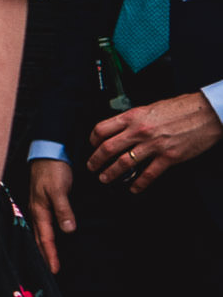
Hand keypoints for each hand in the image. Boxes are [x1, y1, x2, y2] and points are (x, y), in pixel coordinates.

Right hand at [27, 158, 75, 272]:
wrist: (47, 152)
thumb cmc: (52, 170)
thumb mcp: (59, 189)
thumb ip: (63, 209)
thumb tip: (69, 229)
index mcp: (39, 211)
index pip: (45, 238)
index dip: (50, 254)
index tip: (55, 270)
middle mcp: (37, 212)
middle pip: (39, 239)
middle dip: (44, 255)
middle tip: (50, 272)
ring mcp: (39, 207)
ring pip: (39, 233)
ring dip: (43, 247)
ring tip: (47, 260)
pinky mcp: (43, 203)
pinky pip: (43, 225)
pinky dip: (45, 236)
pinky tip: (48, 238)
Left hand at [85, 90, 221, 190]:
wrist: (206, 113)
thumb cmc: (181, 108)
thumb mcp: (150, 108)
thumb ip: (135, 119)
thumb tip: (121, 128)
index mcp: (133, 117)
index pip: (102, 129)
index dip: (93, 140)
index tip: (92, 146)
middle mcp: (139, 131)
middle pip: (108, 148)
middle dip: (95, 160)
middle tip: (91, 167)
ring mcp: (154, 145)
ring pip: (124, 163)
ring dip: (111, 173)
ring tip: (105, 179)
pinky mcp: (169, 157)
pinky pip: (149, 174)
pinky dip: (139, 183)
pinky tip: (134, 188)